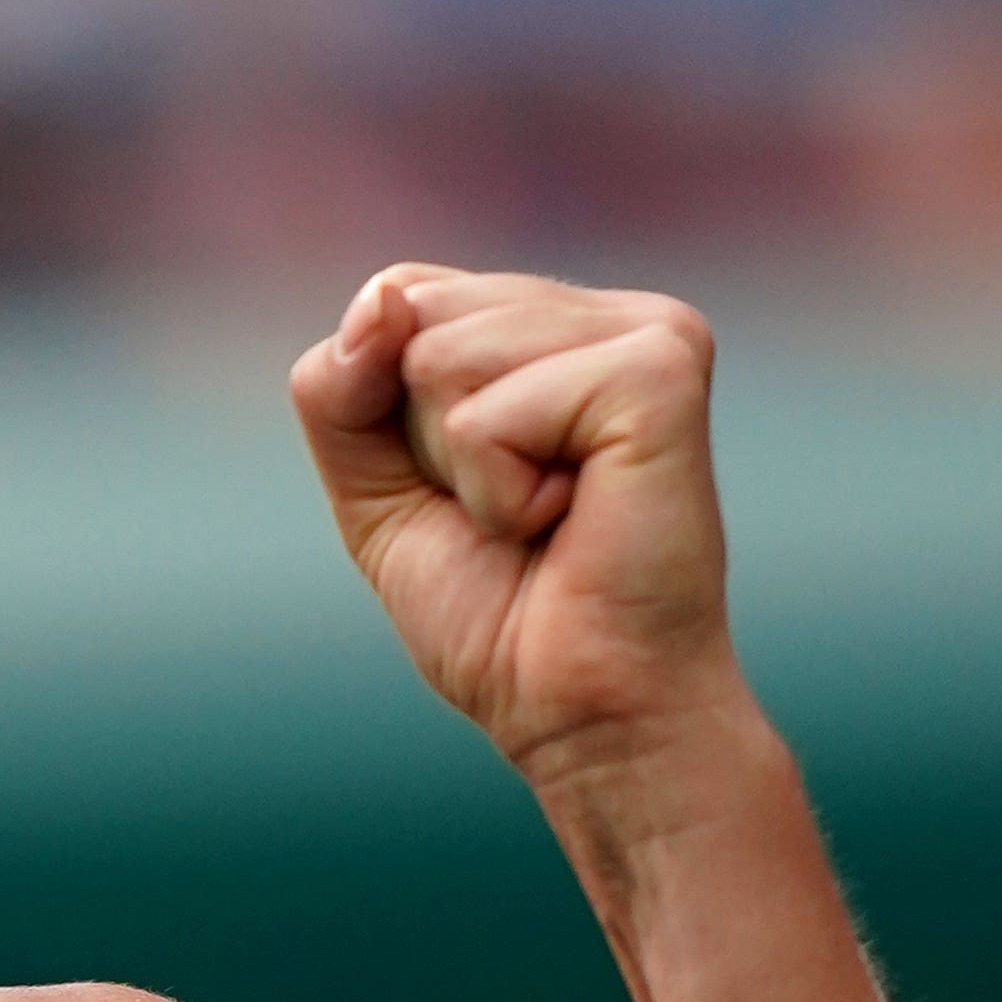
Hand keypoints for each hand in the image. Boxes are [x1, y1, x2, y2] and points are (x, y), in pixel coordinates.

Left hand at [289, 266, 746, 785]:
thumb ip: (340, 387)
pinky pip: (491, 413)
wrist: (578, 707)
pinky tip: (573, 518)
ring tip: (547, 516)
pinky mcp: (661, 370)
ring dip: (466, 470)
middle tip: (513, 510)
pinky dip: (501, 493)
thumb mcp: (374, 488)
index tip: (468, 486)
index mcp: (552, 323)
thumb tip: (380, 299)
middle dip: (424, 439)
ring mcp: (648, 330)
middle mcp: (608, 312)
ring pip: (440, 357)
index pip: (398, 294)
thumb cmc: (494, 609)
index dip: (387, 410)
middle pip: (412, 315)